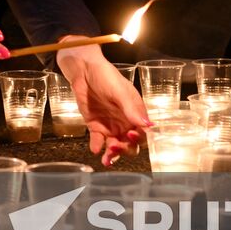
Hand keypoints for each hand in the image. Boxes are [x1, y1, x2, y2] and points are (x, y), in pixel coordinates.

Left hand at [55, 47, 150, 165]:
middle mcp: (125, 123)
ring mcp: (110, 126)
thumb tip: (147, 125)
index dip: (138, 138)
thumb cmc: (106, 76)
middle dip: (125, 149)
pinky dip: (97, 147)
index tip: (130, 135)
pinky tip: (95, 148)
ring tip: (106, 158)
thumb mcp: (120, 92)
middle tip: (115, 148)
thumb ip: (131, 109)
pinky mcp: (95, 127)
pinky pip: (98, 141)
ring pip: (115, 146)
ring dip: (112, 154)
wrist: (83, 71)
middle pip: (130, 144)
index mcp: (135, 113)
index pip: (142, 132)